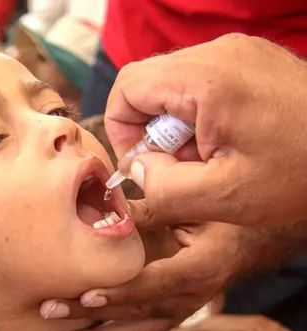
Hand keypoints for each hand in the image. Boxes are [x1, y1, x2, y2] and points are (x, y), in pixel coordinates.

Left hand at [39, 222, 306, 330]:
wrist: (240, 245)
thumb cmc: (214, 219)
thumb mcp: (191, 209)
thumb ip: (154, 208)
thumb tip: (111, 203)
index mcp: (199, 268)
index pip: (156, 282)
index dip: (123, 291)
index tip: (87, 294)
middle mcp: (191, 298)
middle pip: (137, 312)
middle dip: (91, 315)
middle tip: (52, 311)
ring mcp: (181, 313)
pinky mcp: (171, 320)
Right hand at [104, 33, 306, 227]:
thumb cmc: (303, 172)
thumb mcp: (225, 197)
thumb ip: (163, 189)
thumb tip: (138, 171)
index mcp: (207, 79)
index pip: (128, 87)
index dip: (122, 129)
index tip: (144, 164)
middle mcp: (219, 53)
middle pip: (148, 84)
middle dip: (152, 130)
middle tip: (183, 165)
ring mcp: (236, 52)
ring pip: (172, 85)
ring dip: (176, 125)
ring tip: (209, 156)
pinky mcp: (248, 60)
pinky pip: (200, 84)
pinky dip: (199, 116)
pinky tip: (226, 141)